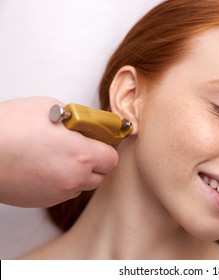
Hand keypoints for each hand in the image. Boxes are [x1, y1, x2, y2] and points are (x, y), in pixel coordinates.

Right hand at [0, 97, 118, 206]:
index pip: (112, 159)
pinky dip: (61, 181)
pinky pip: (62, 191)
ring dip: (78, 172)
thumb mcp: (50, 108)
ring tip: (58, 156)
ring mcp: (58, 193)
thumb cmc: (9, 127)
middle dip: (94, 161)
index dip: (106, 148)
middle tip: (80, 146)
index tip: (99, 140)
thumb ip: (77, 119)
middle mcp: (74, 178)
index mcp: (82, 155)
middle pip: (100, 175)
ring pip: (81, 185)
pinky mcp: (42, 201)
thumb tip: (85, 124)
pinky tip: (45, 166)